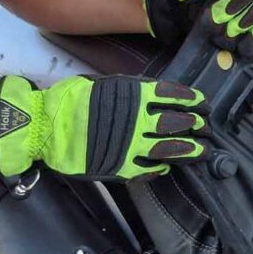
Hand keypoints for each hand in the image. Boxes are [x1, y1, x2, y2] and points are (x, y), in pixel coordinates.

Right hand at [0, 74, 206, 181]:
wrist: (45, 127)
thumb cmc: (70, 101)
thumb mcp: (104, 84)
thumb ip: (131, 91)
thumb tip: (155, 96)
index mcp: (133, 94)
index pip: (173, 96)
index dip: (192, 101)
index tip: (204, 105)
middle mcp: (137, 120)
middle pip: (177, 123)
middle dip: (196, 126)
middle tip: (207, 128)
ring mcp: (131, 146)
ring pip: (170, 149)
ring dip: (190, 150)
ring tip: (203, 151)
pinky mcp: (122, 167)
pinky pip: (150, 169)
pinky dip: (163, 167)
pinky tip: (170, 165)